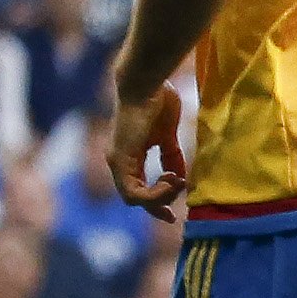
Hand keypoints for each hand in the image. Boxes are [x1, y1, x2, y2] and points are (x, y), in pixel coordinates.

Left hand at [110, 80, 187, 221]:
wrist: (146, 82)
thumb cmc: (157, 99)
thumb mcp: (168, 135)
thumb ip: (171, 156)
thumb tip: (180, 176)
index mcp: (130, 155)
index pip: (139, 188)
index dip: (157, 200)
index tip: (174, 208)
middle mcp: (119, 162)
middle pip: (135, 198)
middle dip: (156, 208)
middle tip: (172, 215)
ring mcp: (116, 162)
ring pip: (132, 199)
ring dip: (158, 198)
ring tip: (176, 183)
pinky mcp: (119, 160)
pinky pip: (133, 193)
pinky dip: (154, 193)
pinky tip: (170, 180)